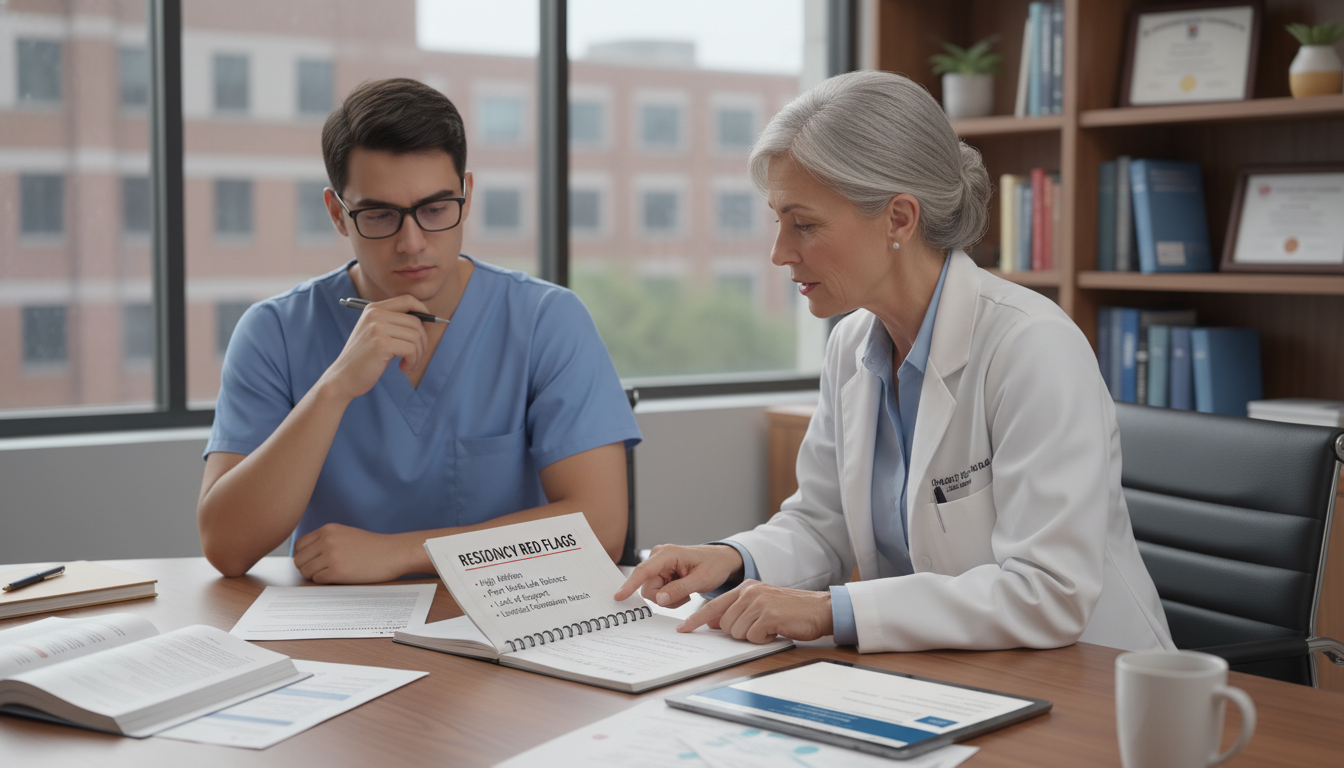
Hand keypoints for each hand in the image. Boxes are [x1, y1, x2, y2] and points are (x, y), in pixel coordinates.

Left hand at [293, 523, 417, 583]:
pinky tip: (338, 577)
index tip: (312, 561)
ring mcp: (331, 556)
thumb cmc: (372, 547)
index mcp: (328, 529)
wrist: (392, 553)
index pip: (299, 545)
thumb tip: (305, 555)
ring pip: (306, 571)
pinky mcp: (337, 571)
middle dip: (307, 567)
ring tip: (330, 574)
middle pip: (299, 559)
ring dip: (315, 576)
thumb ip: (326, 540)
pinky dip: (324, 581)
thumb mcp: (345, 534)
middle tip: (320, 571)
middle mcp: (327, 541)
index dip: (304, 556)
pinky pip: (318, 580)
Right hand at [319, 295, 431, 401]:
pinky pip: (411, 349)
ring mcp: (377, 327)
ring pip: (416, 336)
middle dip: (422, 341)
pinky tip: (403, 367)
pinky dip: (413, 361)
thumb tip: (427, 320)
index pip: (408, 299)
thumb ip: (395, 323)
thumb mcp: (376, 333)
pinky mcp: (381, 343)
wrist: (343, 378)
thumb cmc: (365, 358)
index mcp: (373, 308)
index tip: (427, 328)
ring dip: (418, 354)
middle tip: (416, 356)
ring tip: (409, 364)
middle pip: (416, 321)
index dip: (423, 311)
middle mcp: (375, 314)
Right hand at [614, 544, 743, 607]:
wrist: (721, 561)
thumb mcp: (700, 580)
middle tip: (685, 595)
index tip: (618, 597)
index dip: (629, 585)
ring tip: (686, 591)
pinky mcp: (661, 572)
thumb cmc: (714, 566)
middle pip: (648, 588)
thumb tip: (660, 599)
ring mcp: (659, 565)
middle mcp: (658, 557)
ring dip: (669, 598)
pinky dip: (670, 596)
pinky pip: (658, 592)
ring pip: (653, 593)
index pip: (643, 571)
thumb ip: (679, 590)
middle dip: (664, 598)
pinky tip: (683, 589)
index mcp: (667, 554)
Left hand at [678, 580, 833, 642]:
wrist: (820, 609)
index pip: (713, 605)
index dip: (696, 619)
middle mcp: (749, 591)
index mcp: (745, 587)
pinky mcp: (768, 614)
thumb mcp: (761, 605)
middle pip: (725, 624)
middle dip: (739, 632)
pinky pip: (753, 636)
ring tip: (770, 627)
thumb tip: (712, 622)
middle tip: (760, 627)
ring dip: (753, 636)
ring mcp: (758, 602)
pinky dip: (764, 639)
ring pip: (737, 632)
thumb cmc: (791, 611)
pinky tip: (776, 629)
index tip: (683, 629)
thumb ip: (737, 610)